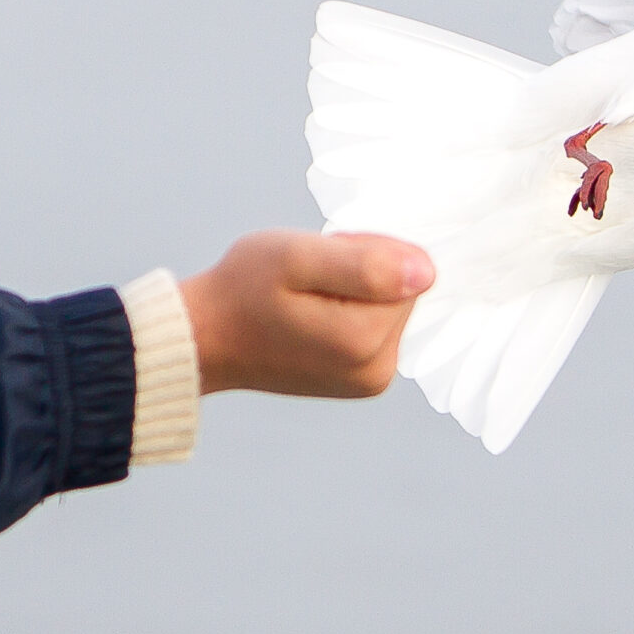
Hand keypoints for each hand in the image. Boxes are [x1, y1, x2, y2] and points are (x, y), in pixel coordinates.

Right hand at [179, 230, 432, 397]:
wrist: (206, 337)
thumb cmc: (242, 290)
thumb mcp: (297, 257)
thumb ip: (365, 262)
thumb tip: (427, 271)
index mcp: (365, 341)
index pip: (405, 269)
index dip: (364, 250)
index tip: (320, 259)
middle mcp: (377, 371)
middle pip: (401, 292)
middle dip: (361, 272)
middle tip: (308, 278)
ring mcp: (370, 382)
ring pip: (389, 308)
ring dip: (354, 291)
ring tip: (305, 297)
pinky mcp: (362, 382)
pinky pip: (377, 328)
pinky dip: (350, 311)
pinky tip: (310, 314)